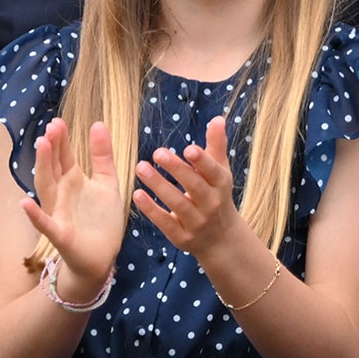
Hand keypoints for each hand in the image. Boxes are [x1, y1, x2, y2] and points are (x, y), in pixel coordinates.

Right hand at [20, 118, 123, 288]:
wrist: (102, 257)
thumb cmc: (101, 219)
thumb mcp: (107, 183)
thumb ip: (102, 156)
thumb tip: (98, 123)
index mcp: (72, 180)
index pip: (64, 156)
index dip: (61, 140)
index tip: (58, 121)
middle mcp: (61, 193)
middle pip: (53, 167)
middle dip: (51, 148)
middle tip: (51, 128)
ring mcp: (58, 213)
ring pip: (46, 188)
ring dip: (43, 168)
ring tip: (42, 147)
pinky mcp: (60, 234)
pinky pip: (45, 223)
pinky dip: (34, 215)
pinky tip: (24, 203)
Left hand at [133, 116, 239, 257]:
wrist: (221, 239)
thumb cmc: (216, 195)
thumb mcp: (220, 171)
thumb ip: (216, 146)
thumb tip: (217, 118)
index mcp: (221, 185)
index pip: (213, 172)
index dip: (202, 161)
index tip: (188, 149)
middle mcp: (211, 204)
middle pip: (194, 186)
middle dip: (177, 170)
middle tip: (157, 152)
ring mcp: (197, 223)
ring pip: (178, 204)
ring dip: (159, 186)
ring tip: (141, 167)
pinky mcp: (182, 237)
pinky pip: (166, 223)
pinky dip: (151, 210)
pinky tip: (137, 194)